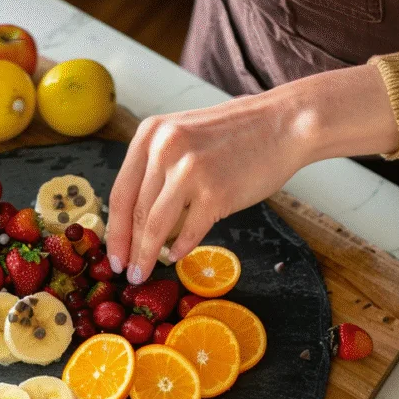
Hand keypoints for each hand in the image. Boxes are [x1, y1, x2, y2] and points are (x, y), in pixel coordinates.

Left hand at [106, 64, 398, 284]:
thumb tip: (135, 218)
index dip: (114, 228)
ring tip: (143, 274)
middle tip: (125, 272)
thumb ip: (157, 166)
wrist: (285, 124)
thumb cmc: (236, 135)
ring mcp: (190, 170)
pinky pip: (189, 231)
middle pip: (136, 211)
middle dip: (128, 248)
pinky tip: (175, 257)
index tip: (112, 253)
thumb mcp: (184, 135)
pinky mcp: (215, 191)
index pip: (121, 190)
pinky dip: (180, 249)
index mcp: (151, 134)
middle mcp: (165, 148)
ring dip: (147, 255)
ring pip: (155, 225)